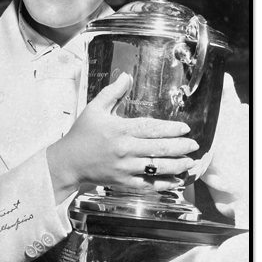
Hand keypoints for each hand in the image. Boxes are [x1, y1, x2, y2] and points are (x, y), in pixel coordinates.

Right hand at [47, 73, 197, 203]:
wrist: (68, 161)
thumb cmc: (81, 134)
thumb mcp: (94, 108)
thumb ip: (112, 92)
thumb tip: (126, 76)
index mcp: (119, 130)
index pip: (151, 128)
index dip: (170, 129)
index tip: (185, 128)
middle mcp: (125, 150)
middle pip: (158, 148)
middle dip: (180, 147)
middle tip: (194, 145)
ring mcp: (125, 168)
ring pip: (156, 168)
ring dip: (177, 165)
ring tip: (190, 162)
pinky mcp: (123, 183)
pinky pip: (148, 185)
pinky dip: (164, 184)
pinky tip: (176, 181)